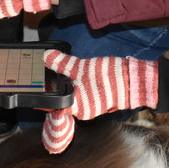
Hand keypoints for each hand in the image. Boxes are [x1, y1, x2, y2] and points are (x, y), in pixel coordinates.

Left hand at [40, 51, 157, 153]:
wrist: (135, 81)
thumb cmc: (110, 78)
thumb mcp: (82, 67)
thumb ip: (62, 63)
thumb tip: (46, 57)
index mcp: (76, 107)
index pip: (53, 106)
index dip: (42, 100)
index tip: (33, 91)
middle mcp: (83, 110)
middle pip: (61, 103)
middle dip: (52, 92)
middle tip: (41, 79)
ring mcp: (91, 105)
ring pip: (72, 98)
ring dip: (64, 89)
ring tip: (55, 76)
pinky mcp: (98, 98)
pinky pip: (82, 95)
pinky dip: (75, 87)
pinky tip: (74, 75)